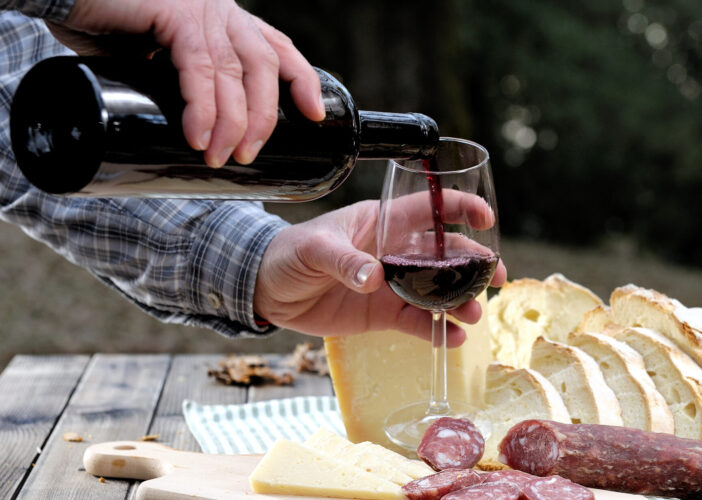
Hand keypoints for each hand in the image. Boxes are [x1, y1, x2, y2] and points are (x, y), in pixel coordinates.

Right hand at [47, 0, 325, 166]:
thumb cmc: (112, 27)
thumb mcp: (159, 59)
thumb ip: (184, 83)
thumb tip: (195, 133)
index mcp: (226, 23)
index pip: (277, 49)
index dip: (301, 80)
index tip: (314, 115)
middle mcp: (221, 13)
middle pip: (262, 69)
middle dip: (263, 118)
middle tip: (248, 156)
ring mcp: (201, 12)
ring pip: (234, 74)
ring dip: (231, 122)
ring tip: (221, 156)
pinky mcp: (175, 15)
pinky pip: (199, 69)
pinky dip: (201, 106)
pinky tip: (199, 134)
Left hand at [254, 200, 506, 345]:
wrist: (269, 290)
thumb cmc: (290, 253)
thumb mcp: (314, 248)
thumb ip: (343, 261)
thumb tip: (374, 278)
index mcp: (382, 221)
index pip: (428, 208)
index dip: (459, 207)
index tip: (486, 218)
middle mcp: (395, 250)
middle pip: (445, 252)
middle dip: (475, 263)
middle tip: (497, 278)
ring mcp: (392, 283)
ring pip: (437, 290)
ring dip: (460, 300)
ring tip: (473, 314)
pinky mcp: (383, 313)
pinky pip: (417, 321)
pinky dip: (437, 330)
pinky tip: (452, 339)